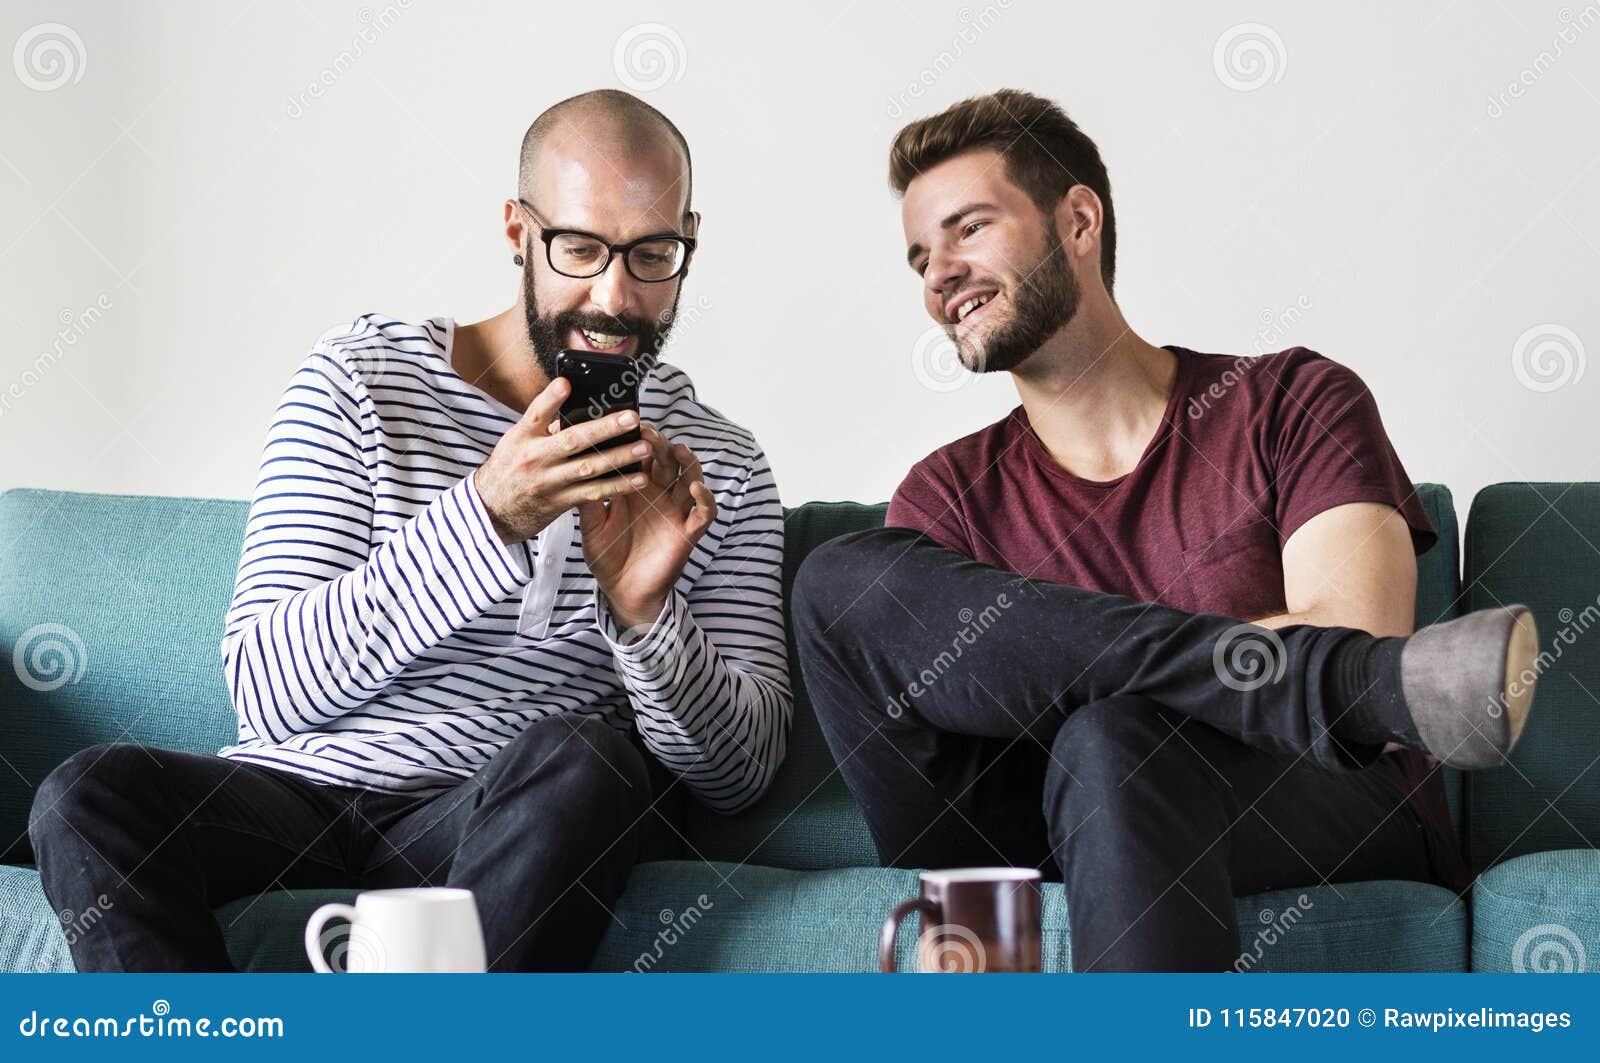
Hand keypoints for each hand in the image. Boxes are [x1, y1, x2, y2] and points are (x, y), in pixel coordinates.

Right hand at [473, 376, 650, 544]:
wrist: (492, 510)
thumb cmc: (510, 468)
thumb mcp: (517, 441)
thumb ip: (545, 425)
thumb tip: (578, 406)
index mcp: (522, 437)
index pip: (536, 413)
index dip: (551, 398)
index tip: (566, 383)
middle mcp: (534, 459)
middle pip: (572, 440)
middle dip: (605, 428)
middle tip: (632, 417)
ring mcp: (548, 482)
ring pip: (588, 468)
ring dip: (619, 457)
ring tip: (644, 447)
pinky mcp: (560, 502)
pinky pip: (593, 493)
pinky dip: (617, 486)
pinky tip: (638, 479)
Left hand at [579, 423, 717, 631]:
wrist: (621, 591)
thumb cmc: (606, 557)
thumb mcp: (591, 525)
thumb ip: (588, 499)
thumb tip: (577, 467)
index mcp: (635, 489)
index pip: (641, 456)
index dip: (638, 439)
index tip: (628, 423)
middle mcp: (658, 495)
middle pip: (666, 460)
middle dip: (659, 444)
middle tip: (648, 432)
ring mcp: (675, 511)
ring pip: (690, 477)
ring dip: (687, 462)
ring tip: (678, 450)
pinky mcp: (688, 531)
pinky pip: (704, 512)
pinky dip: (704, 498)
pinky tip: (695, 488)